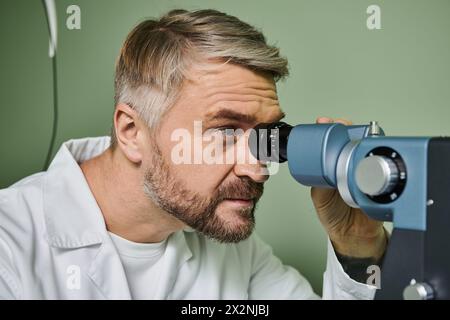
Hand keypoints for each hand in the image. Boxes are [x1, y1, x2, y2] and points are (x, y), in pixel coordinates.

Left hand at [311, 117, 386, 259]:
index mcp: (330, 166)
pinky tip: (374, 147)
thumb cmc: (335, 215)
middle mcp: (347, 164)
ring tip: (356, 131)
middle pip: (350, 138)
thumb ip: (320, 184)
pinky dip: (379, 152)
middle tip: (339, 123)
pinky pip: (380, 163)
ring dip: (363, 135)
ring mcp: (364, 169)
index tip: (323, 122)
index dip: (327, 130)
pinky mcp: (379, 178)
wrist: (355, 235)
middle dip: (346, 126)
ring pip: (366, 146)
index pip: (330, 143)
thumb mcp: (320, 197)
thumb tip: (321, 172)